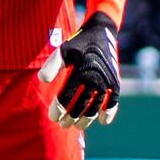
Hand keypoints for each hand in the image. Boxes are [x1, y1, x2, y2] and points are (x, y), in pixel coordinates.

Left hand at [39, 11, 119, 129]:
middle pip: (81, 105)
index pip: (67, 97)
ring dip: (88, 119)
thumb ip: (52, 65)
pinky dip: (110, 112)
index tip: (52, 118)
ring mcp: (107, 82)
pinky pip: (114, 101)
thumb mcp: (62, 50)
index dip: (59, 109)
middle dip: (71, 118)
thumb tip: (43, 80)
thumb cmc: (78, 43)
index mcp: (80, 72)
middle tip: (63, 126)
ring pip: (97, 107)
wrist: (102, 32)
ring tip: (78, 126)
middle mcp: (95, 79)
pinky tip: (104, 122)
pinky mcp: (116, 83)